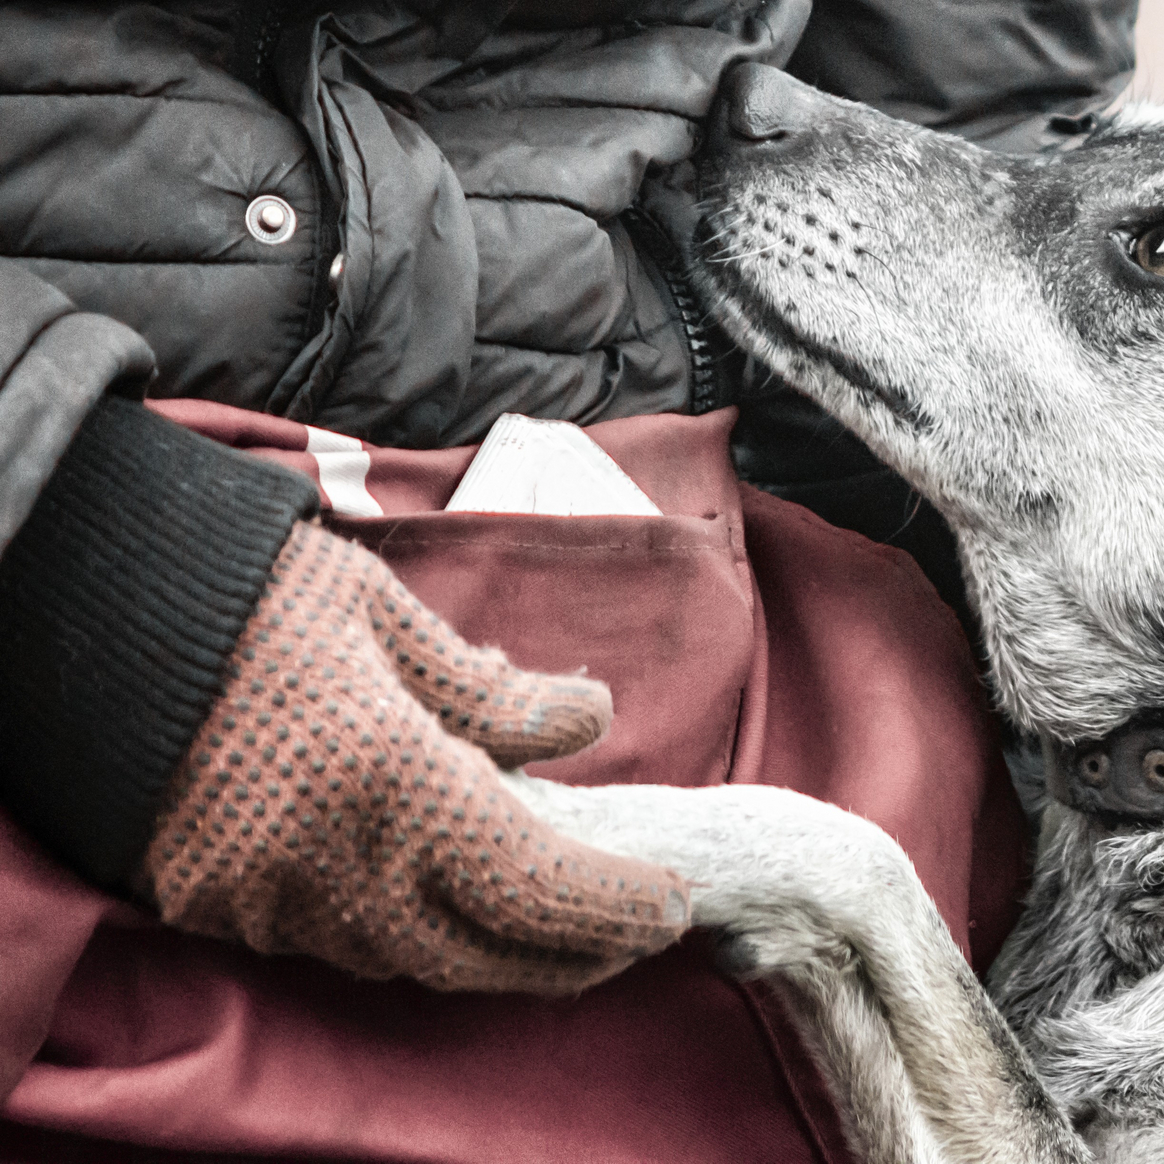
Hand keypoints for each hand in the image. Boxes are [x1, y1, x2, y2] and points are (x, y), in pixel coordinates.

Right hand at [140, 522, 686, 993]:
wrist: (92, 619)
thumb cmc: (256, 598)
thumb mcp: (390, 620)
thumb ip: (494, 692)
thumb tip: (588, 718)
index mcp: (397, 786)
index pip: (538, 885)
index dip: (615, 905)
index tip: (674, 902)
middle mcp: (337, 868)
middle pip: (484, 955)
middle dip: (573, 956)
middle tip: (634, 933)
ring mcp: (270, 901)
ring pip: (411, 962)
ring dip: (495, 953)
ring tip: (559, 922)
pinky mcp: (218, 908)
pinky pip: (338, 946)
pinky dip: (410, 936)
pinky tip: (448, 902)